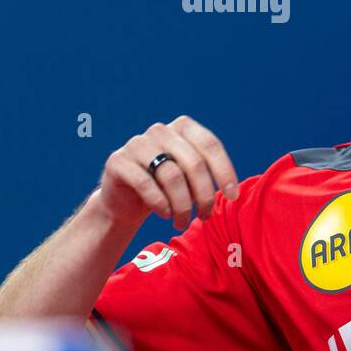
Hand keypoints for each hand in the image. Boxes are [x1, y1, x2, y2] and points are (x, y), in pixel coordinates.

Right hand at [91, 116, 239, 230]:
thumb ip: (207, 175)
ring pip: (172, 175)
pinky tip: (164, 214)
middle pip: (193, 163)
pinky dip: (159, 203)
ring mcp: (137, 144)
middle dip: (204, 195)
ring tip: (182, 222)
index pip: (210, 145)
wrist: (125, 202)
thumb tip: (232, 191)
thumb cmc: (165, 189)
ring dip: (182, 205)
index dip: (224, 171)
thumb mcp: (189, 178)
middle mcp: (160, 130)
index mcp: (183, 128)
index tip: (232, 197)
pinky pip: (145, 183)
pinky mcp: (118, 161)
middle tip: (205, 217)